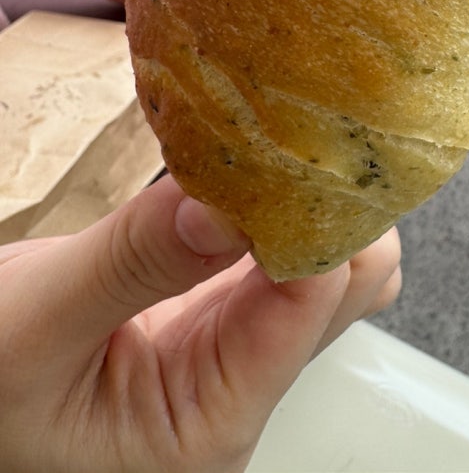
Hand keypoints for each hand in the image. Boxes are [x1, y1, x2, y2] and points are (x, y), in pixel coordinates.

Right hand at [0, 175, 400, 472]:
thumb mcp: (37, 321)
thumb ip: (137, 260)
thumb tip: (227, 201)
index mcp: (208, 423)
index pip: (308, 310)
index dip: (311, 221)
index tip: (284, 151)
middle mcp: (240, 388)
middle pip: (346, 287)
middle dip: (329, 207)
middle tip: (296, 130)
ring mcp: (237, 344)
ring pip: (327, 262)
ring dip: (309, 200)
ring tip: (277, 139)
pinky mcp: (219, 301)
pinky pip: (279, 247)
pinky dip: (277, 202)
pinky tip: (252, 163)